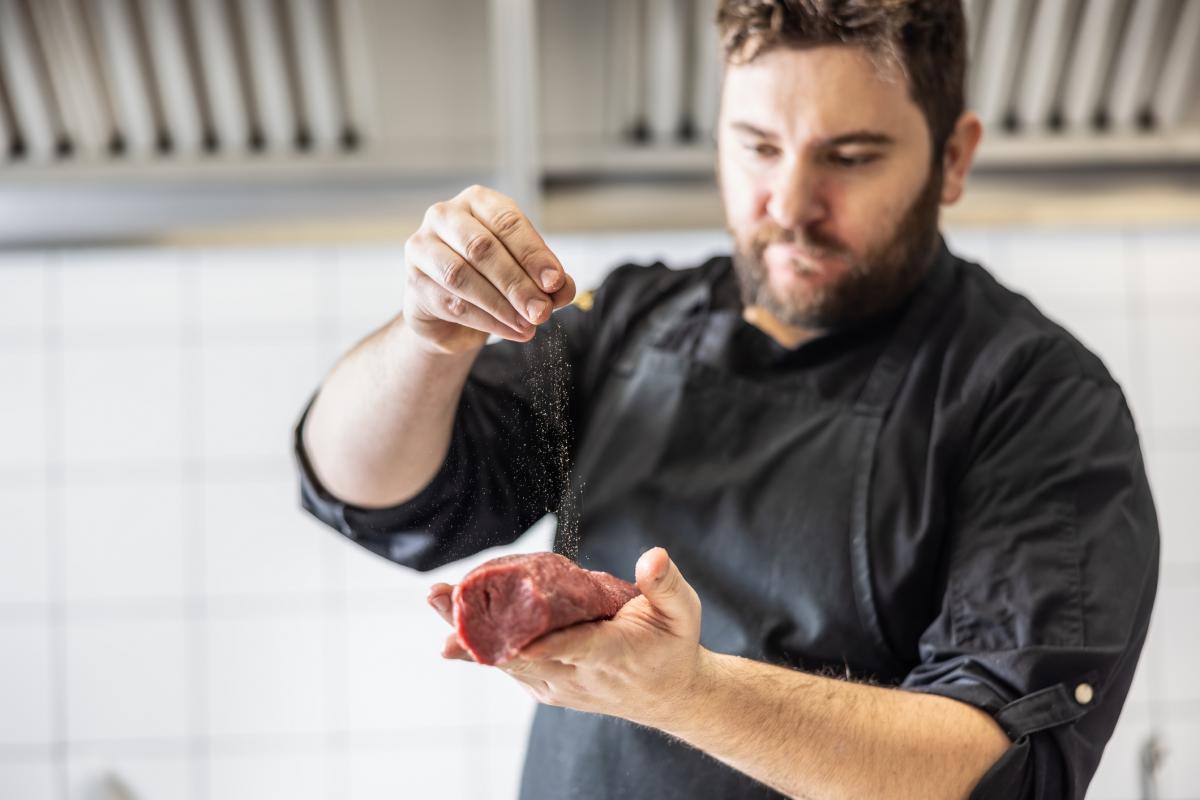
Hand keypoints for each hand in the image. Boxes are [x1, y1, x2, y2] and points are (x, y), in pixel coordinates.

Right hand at [403, 185, 576, 353]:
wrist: (450, 309)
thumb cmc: (493, 278)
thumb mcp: (527, 275)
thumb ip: (548, 281)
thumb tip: (562, 289)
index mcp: (478, 201)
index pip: (507, 222)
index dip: (533, 254)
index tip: (554, 282)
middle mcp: (445, 215)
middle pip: (481, 248)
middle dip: (517, 283)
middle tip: (542, 311)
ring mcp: (422, 247)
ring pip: (460, 275)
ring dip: (500, 304)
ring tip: (527, 325)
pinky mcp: (414, 282)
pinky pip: (450, 302)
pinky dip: (486, 321)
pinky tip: (510, 331)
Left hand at [426, 548, 705, 729]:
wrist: (667, 694)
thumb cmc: (674, 644)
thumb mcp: (682, 611)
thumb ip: (665, 584)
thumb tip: (653, 557)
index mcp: (611, 653)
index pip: (573, 647)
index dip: (540, 644)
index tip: (508, 638)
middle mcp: (576, 675)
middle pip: (518, 651)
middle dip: (475, 623)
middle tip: (436, 596)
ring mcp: (556, 684)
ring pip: (504, 658)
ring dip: (465, 630)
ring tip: (432, 599)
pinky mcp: (544, 684)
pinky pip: (508, 663)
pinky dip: (479, 642)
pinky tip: (451, 620)